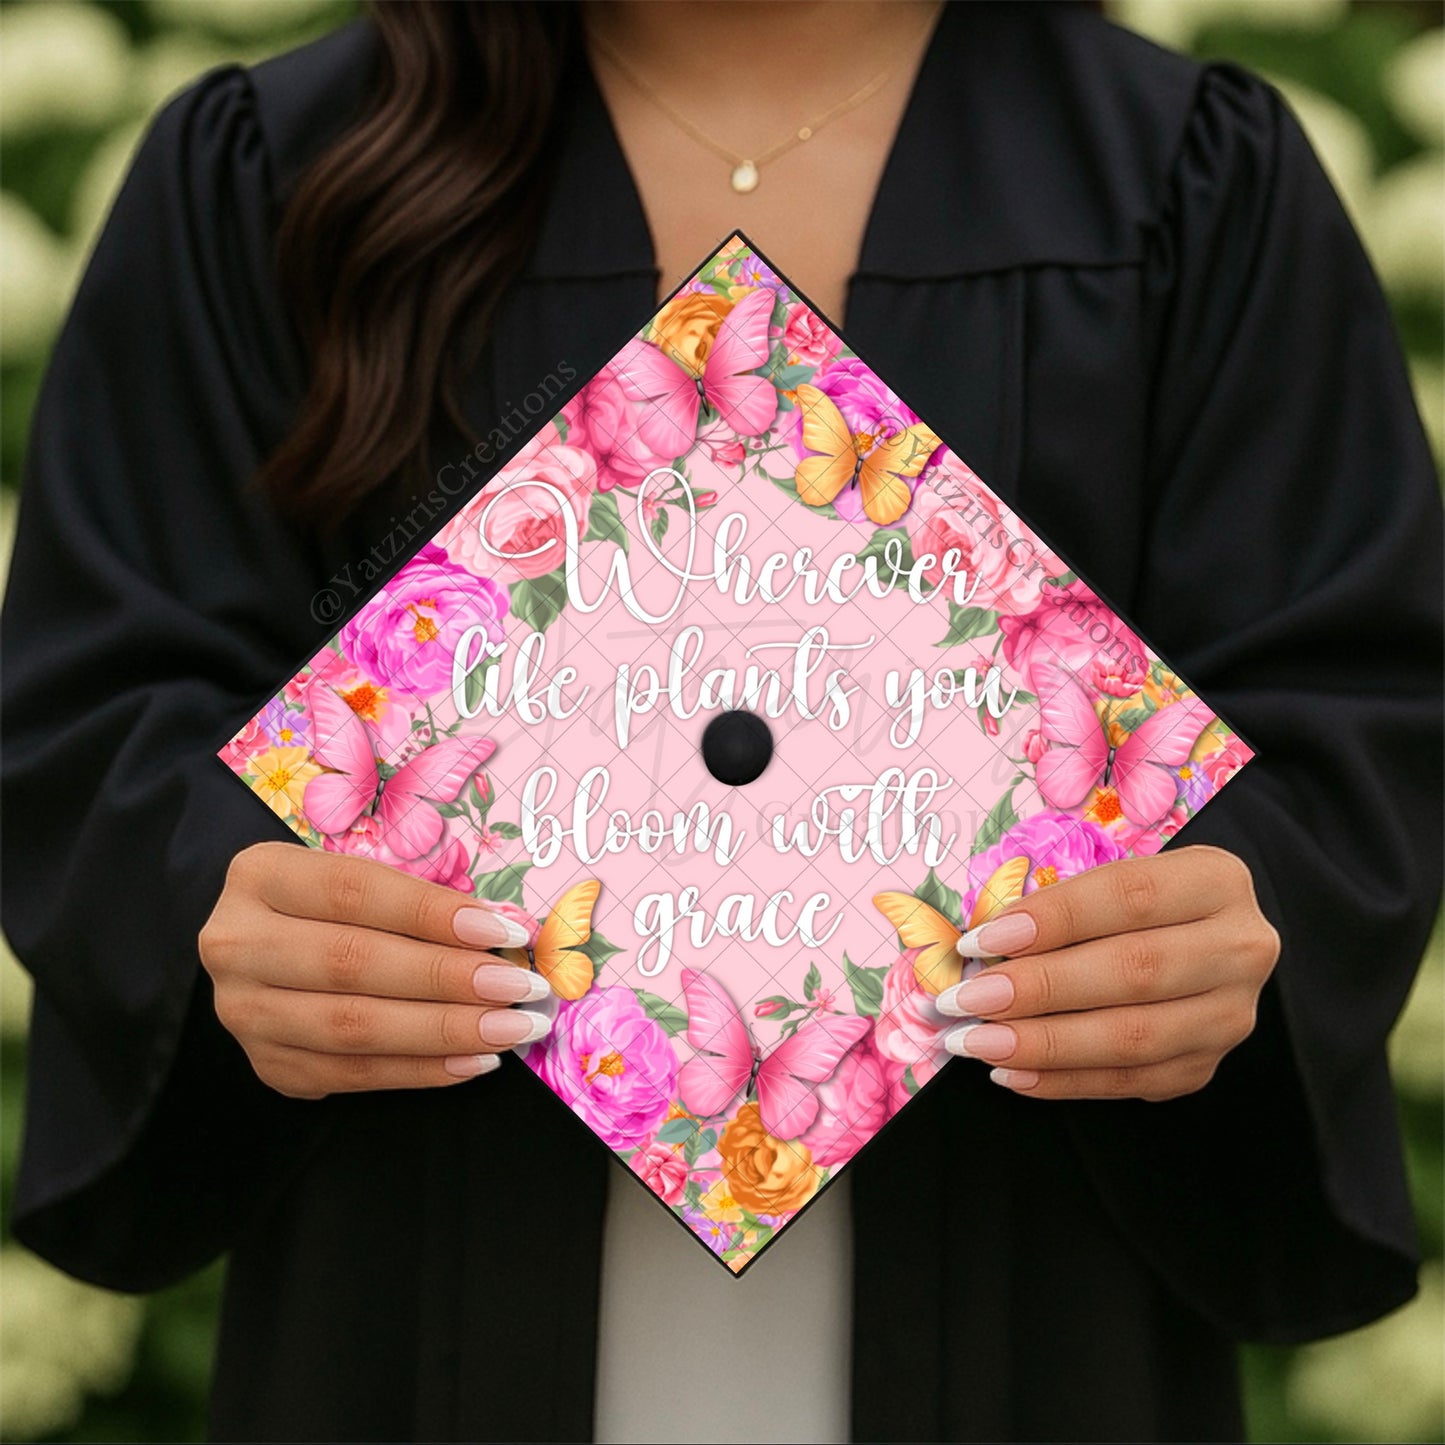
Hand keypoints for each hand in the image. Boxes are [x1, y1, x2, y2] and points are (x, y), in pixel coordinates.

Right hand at [199, 842, 550, 1098]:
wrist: (267, 953)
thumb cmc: (334, 907)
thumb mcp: (363, 883)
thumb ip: (421, 902)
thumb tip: (507, 930)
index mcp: (261, 876)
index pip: (356, 892)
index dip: (433, 913)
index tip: (505, 931)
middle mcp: (235, 942)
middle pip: (352, 962)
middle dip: (447, 978)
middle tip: (519, 988)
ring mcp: (243, 1011)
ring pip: (352, 1027)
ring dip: (443, 1031)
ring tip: (509, 1029)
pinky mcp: (267, 1065)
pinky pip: (353, 1074)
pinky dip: (420, 1070)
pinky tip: (473, 1061)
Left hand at [935, 845, 1278, 1100]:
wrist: (1194, 944)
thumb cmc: (1129, 904)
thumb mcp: (1107, 883)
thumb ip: (1059, 906)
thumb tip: (981, 947)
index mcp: (1217, 880)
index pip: (1130, 896)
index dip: (1054, 919)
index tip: (981, 940)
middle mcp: (1240, 947)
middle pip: (1135, 971)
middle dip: (1040, 988)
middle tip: (967, 999)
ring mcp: (1230, 1014)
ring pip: (1135, 1037)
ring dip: (1045, 1044)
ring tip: (978, 1041)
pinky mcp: (1207, 1064)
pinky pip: (1131, 1081)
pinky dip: (1064, 1079)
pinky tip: (1011, 1071)